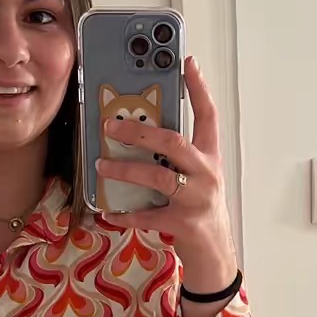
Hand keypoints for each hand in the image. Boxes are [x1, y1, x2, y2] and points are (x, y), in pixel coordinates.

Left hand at [99, 56, 237, 295]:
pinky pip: (147, 215)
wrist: (215, 254)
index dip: (198, 88)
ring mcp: (196, 199)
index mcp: (209, 158)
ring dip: (126, 169)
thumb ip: (175, 158)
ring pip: (158, 176)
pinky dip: (125, 214)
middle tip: (110, 125)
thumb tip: (139, 134)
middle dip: (139, 131)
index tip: (187, 62)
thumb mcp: (195, 178)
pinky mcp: (183, 224)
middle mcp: (206, 174)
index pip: (208, 116)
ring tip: (102, 165)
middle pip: (174, 142)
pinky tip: (108, 213)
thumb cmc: (200, 209)